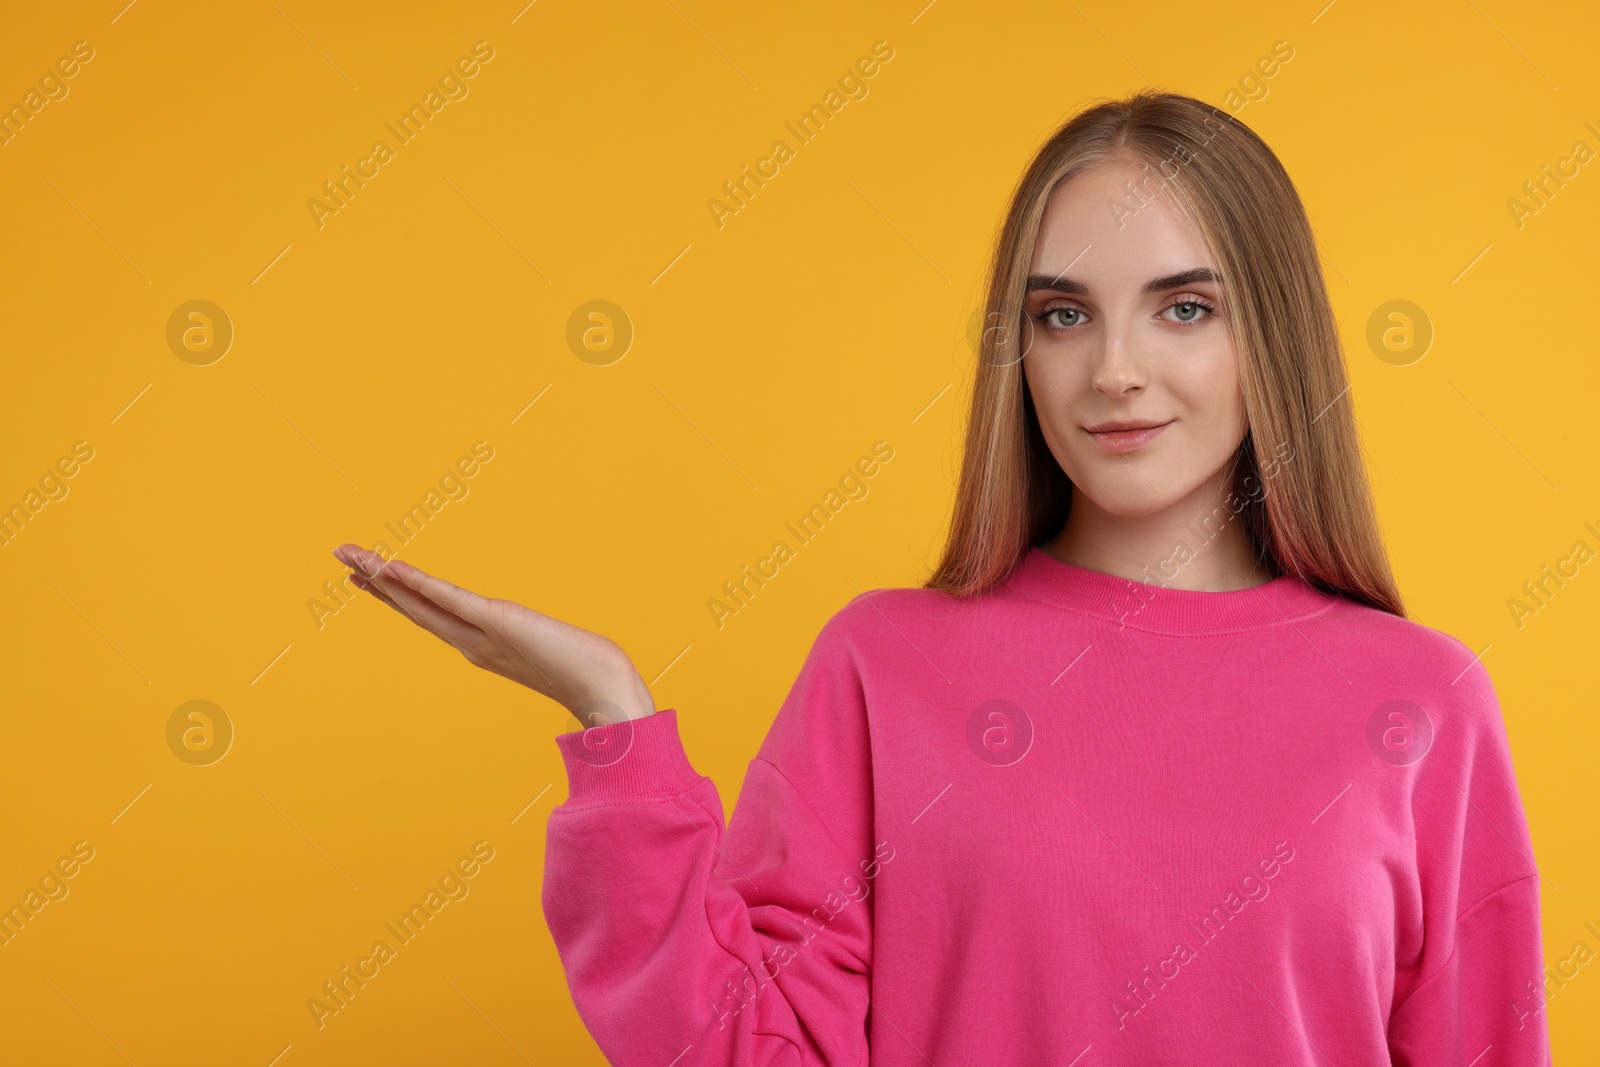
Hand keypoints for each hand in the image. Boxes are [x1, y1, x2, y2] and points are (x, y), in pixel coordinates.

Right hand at [332, 545, 655, 725]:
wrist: (606, 691)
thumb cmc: (590, 676)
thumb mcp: (553, 654)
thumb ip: (543, 653)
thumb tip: (551, 651)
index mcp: (481, 647)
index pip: (429, 614)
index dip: (396, 594)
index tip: (369, 574)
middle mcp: (472, 643)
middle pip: (413, 606)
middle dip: (375, 581)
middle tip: (341, 555)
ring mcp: (480, 635)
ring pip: (419, 602)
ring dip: (382, 578)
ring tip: (349, 555)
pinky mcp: (497, 623)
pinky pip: (448, 600)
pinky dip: (418, 584)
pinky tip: (391, 569)